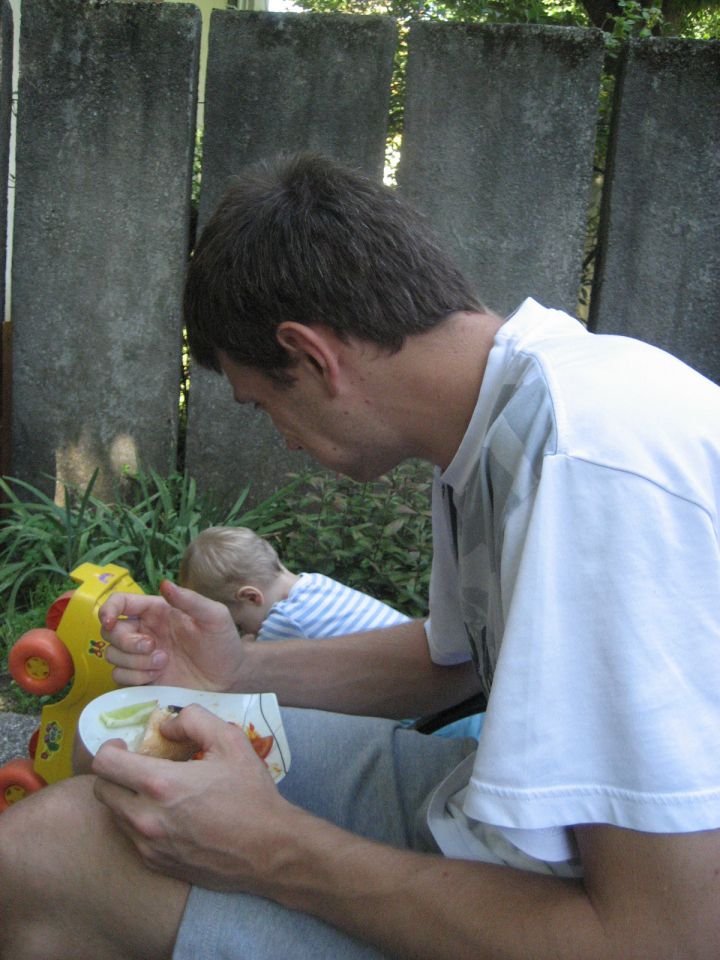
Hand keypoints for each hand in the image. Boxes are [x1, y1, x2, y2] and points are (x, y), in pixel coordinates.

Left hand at [92, 704, 297, 892]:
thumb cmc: (251, 794)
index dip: (109, 748)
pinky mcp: (155, 863)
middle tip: (137, 765)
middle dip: (114, 772)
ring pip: (113, 815)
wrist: (268, 850)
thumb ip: (193, 720)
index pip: (104, 764)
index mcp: (161, 784)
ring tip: (154, 789)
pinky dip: (138, 821)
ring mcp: (148, 845)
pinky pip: (130, 837)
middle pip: (101, 790)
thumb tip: (165, 726)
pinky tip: (166, 813)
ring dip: (124, 797)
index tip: (126, 745)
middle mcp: (146, 818)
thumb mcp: (231, 741)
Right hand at [100, 580, 247, 689]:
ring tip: (163, 662)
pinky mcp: (140, 679)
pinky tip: (156, 676)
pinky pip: (118, 677)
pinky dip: (134, 678)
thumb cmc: (222, 642)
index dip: (108, 609)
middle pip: (110, 631)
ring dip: (134, 661)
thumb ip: (190, 600)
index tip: (109, 621)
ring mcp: (140, 656)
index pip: (120, 602)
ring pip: (112, 655)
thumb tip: (164, 583)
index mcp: (156, 611)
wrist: (228, 678)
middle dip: (126, 640)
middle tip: (152, 646)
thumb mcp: (214, 616)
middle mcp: (144, 631)